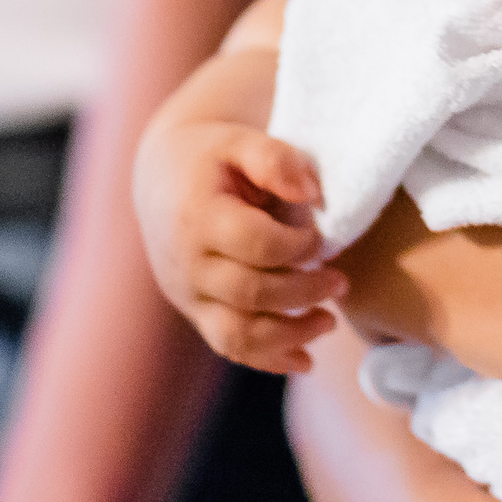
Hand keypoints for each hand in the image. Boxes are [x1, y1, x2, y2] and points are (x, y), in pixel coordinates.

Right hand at [136, 118, 345, 372]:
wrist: (162, 178)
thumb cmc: (213, 158)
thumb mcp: (240, 141)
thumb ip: (275, 160)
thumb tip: (311, 194)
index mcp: (197, 216)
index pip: (255, 244)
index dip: (297, 245)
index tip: (320, 238)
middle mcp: (187, 263)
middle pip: (250, 293)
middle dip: (304, 291)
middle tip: (340, 281)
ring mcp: (189, 294)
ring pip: (238, 334)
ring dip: (291, 335)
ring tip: (329, 322)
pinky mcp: (197, 313)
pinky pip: (231, 347)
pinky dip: (270, 360)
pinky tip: (306, 359)